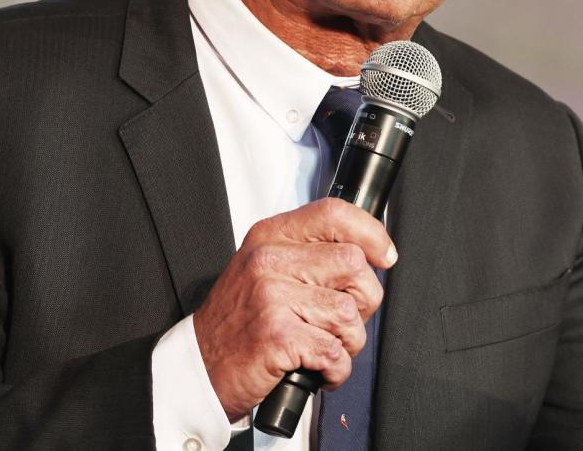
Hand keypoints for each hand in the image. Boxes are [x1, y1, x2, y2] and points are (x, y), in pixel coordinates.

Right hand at [193, 198, 396, 420]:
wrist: (197, 369)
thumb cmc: (238, 324)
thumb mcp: (265, 271)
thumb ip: (309, 254)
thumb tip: (369, 253)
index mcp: (269, 237)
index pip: (334, 214)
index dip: (370, 233)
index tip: (384, 255)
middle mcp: (269, 261)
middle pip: (353, 265)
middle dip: (363, 300)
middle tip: (342, 320)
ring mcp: (272, 296)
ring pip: (349, 312)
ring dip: (348, 341)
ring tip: (324, 347)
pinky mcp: (277, 335)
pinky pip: (335, 351)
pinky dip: (336, 369)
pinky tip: (319, 369)